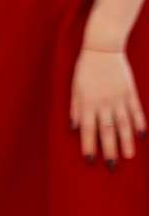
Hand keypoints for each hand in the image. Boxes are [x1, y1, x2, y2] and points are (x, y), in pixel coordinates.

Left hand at [71, 48, 146, 166]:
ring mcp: (119, 99)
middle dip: (108, 149)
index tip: (90, 160)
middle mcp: (103, 103)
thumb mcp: (74, 88)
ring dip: (125, 141)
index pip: (87, 129)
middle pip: (106, 130)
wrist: (103, 50)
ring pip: (123, 124)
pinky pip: (136, 111)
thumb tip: (74, 128)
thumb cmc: (85, 70)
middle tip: (111, 166)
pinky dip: (139, 123)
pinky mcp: (131, 93)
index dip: (88, 145)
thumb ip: (75, 109)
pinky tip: (142, 136)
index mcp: (87, 103)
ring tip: (128, 156)